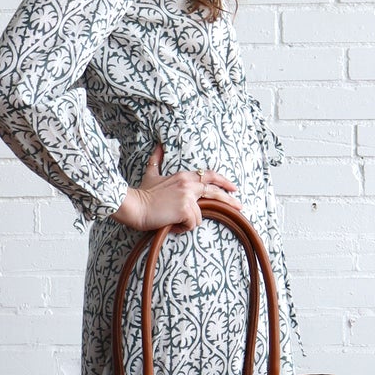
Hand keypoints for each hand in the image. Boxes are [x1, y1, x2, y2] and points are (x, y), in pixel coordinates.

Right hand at [113, 142, 241, 231]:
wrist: (134, 205)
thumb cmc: (142, 193)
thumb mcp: (151, 174)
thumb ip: (156, 160)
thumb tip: (158, 146)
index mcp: (184, 176)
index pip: (209, 175)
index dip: (223, 181)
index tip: (234, 187)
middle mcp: (188, 185)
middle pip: (215, 193)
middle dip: (230, 200)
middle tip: (240, 206)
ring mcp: (188, 197)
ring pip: (199, 216)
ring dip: (187, 222)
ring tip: (172, 221)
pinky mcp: (185, 209)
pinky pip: (191, 224)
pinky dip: (182, 228)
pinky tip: (171, 224)